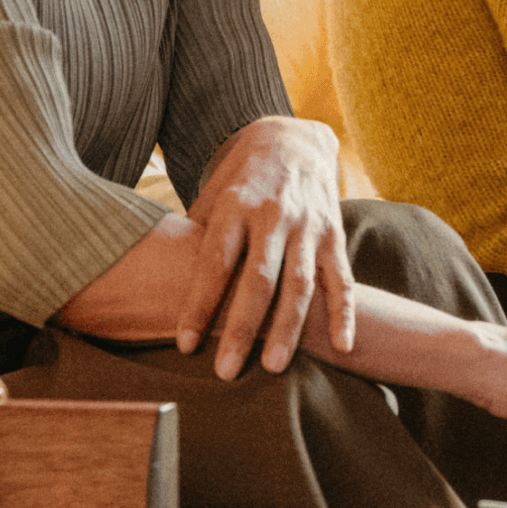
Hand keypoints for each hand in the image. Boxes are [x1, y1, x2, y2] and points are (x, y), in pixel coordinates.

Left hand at [176, 116, 354, 378]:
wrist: (293, 137)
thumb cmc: (241, 177)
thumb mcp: (212, 193)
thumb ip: (196, 235)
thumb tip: (161, 283)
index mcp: (236, 205)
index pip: (215, 261)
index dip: (200, 303)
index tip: (185, 344)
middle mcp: (274, 214)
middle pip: (258, 278)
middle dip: (243, 326)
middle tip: (227, 371)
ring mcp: (308, 224)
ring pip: (300, 282)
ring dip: (288, 327)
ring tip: (275, 367)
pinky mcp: (333, 232)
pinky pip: (342, 277)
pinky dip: (345, 312)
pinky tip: (342, 346)